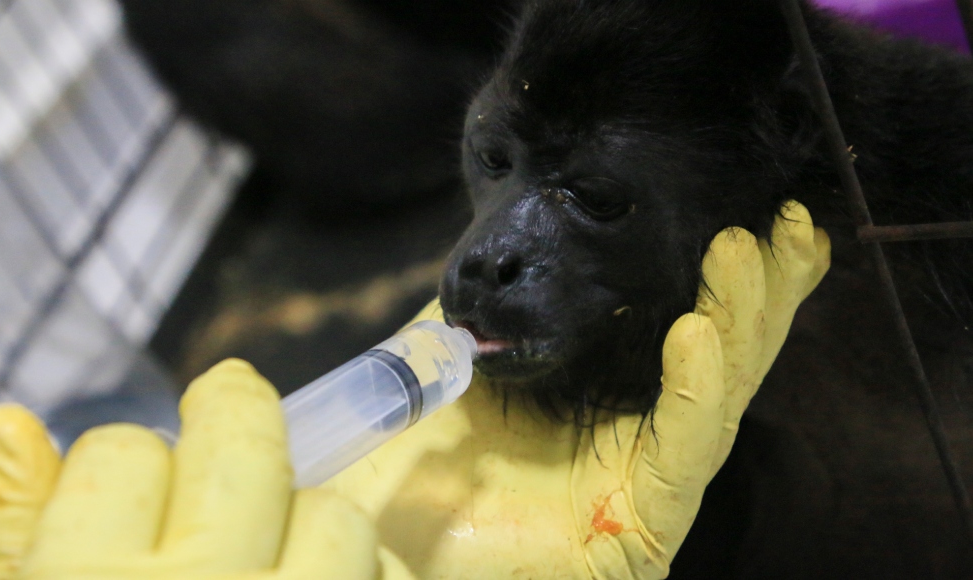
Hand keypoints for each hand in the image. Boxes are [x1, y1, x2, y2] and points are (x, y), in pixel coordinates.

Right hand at [0, 360, 414, 579]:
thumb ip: (3, 537)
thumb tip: (10, 423)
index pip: (124, 454)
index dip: (128, 460)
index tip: (136, 480)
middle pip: (246, 444)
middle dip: (236, 421)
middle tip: (231, 415)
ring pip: (332, 512)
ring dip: (308, 520)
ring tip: (278, 553)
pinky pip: (389, 575)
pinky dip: (362, 577)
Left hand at [327, 201, 829, 579]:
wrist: (387, 549)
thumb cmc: (415, 468)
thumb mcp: (443, 362)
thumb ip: (476, 306)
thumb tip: (496, 230)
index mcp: (603, 398)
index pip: (684, 325)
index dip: (724, 275)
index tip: (748, 207)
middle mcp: (637, 439)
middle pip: (722, 356)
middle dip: (760, 288)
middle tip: (788, 220)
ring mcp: (643, 486)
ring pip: (716, 399)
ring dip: (735, 321)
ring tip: (742, 252)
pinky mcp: (638, 531)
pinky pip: (677, 455)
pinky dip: (693, 392)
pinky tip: (697, 334)